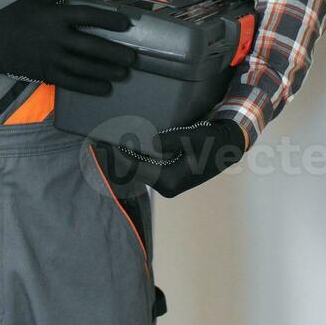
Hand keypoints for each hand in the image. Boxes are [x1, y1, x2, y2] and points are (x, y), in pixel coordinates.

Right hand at [0, 0, 135, 95]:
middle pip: (91, 45)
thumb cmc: (17, 15)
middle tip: (132, 57)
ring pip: (84, 66)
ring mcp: (50, 58)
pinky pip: (72, 82)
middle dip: (115, 52)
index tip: (126, 24)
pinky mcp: (46, 74)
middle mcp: (55, 37)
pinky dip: (90, 86)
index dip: (109, 19)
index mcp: (54, 15)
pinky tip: (105, 88)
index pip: (88, 15)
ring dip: (107, 71)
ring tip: (124, 73)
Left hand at [115, 118, 247, 197]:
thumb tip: (146, 142)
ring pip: (137, 170)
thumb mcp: (192, 138)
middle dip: (115, 157)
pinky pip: (144, 167)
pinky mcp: (167, 176)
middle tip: (97, 140)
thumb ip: (168, 141)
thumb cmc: (213, 142)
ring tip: (106, 141)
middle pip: (132, 172)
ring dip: (123, 157)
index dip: (116, 155)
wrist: (228, 145)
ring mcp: (166, 182)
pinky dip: (133, 157)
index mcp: (169, 181)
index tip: (102, 142)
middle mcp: (165, 186)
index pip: (134, 169)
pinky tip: (124, 145)